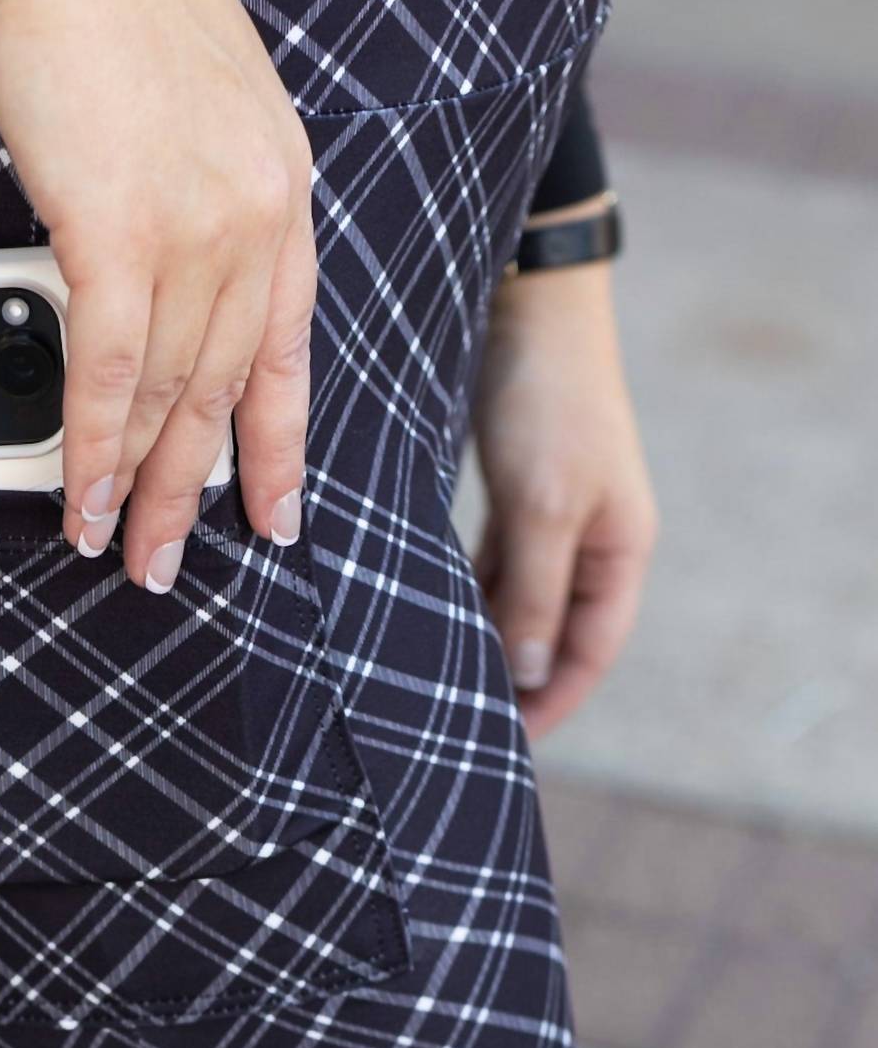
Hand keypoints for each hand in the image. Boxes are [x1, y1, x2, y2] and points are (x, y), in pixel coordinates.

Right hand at [0, 0, 315, 590]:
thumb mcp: (210, 103)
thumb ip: (212, 197)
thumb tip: (173, 277)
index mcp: (284, 188)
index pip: (291, 347)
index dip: (279, 446)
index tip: (277, 516)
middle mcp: (259, 219)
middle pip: (229, 392)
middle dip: (196, 493)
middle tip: (169, 562)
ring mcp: (198, 231)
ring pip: (172, 398)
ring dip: (138, 488)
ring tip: (115, 548)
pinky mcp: (120, 235)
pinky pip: (109, 375)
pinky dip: (90, 449)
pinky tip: (77, 497)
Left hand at [469, 246, 658, 741]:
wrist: (529, 301)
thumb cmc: (546, 401)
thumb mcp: (542, 505)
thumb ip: (534, 593)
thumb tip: (528, 676)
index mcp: (620, 548)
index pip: (590, 650)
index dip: (553, 702)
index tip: (504, 745)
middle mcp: (592, 539)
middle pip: (554, 633)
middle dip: (513, 679)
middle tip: (456, 726)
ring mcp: (554, 517)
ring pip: (518, 601)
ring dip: (484, 638)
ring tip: (435, 684)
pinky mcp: (518, 493)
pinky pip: (493, 565)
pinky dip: (465, 594)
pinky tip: (427, 621)